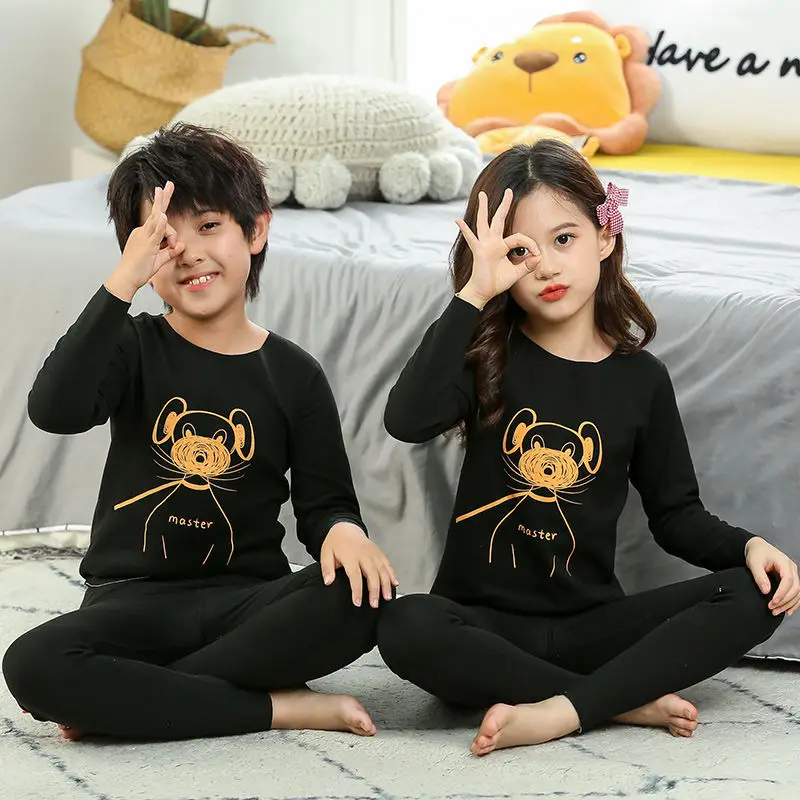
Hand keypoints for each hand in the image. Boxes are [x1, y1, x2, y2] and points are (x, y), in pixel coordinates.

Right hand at [105, 181, 184, 301]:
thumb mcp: (159, 260)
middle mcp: (142, 231)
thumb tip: (182, 245)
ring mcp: (143, 237)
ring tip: (171, 239)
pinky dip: (161, 225)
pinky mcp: (147, 245)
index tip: (164, 192)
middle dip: (163, 198)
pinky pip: (155, 233)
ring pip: (160, 224)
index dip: (165, 212)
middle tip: (169, 184)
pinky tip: (164, 216)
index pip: (160, 222)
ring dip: (170, 231)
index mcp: (144, 233)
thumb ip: (171, 252)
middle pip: (157, 214)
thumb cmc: (139, 270)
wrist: (125, 279)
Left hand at [320, 522, 398, 607]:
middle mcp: (364, 554)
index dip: (357, 590)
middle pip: (372, 574)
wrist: (346, 528)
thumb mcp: (326, 553)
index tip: (357, 602)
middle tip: (374, 604)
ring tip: (387, 597)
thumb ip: (327, 568)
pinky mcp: (379, 553)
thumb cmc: (336, 543)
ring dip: (386, 585)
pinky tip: (395, 584)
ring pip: (382, 570)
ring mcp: (373, 553)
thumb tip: (328, 581)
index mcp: (350, 556)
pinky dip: (392, 574)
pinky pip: (387, 564)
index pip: (355, 575)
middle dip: (374, 590)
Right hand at [455, 188, 540, 308]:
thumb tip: (538, 257)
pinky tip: (458, 220)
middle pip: (499, 219)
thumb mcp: (516, 273)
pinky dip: (464, 230)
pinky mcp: (478, 251)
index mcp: (502, 246)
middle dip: (505, 205)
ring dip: (483, 208)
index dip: (530, 244)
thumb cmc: (497, 283)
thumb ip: (527, 265)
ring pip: (484, 222)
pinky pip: (471, 238)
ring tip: (482, 195)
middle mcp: (492, 242)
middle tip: (509, 191)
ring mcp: (484, 245)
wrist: (483, 293)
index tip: (536, 255)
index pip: (519, 237)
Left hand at [745, 537, 799, 615]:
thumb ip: (759, 576)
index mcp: (784, 562)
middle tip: (772, 609)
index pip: (788, 580)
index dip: (782, 593)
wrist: (758, 548)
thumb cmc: (756, 554)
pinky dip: (793, 602)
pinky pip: (796, 593)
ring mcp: (793, 574)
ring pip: (798, 592)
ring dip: (789, 604)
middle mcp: (792, 568)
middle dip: (785, 601)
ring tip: (776, 612)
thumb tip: (766, 591)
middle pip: (795, 588)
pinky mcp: (791, 579)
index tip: (773, 602)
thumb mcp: (754, 563)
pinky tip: (787, 611)